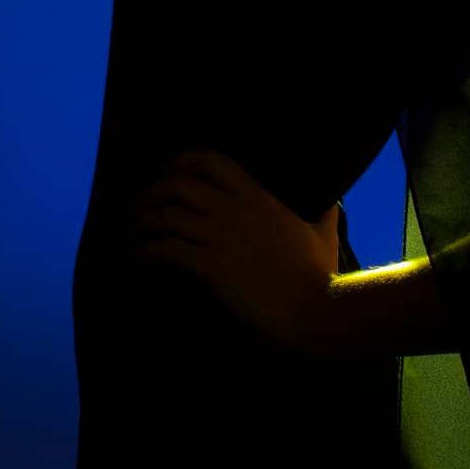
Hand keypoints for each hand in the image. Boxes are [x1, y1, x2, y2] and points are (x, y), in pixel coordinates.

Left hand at [132, 149, 339, 354]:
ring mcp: (220, 237)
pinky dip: (146, 251)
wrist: (313, 308)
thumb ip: (324, 209)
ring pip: (166, 215)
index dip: (183, 160)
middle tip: (143, 206)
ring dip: (144, 221)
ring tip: (135, 232)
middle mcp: (233, 209)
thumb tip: (334, 198)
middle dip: (154, 191)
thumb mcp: (323, 230)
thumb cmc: (319, 272)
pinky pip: (166, 250)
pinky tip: (140, 259)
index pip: (211, 159)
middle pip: (178, 184)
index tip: (170, 171)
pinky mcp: (210, 267)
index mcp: (257, 195)